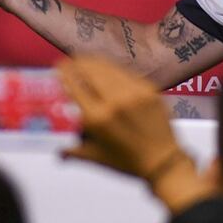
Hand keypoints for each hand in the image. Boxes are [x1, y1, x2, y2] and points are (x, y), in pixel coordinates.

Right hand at [57, 54, 214, 212]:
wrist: (163, 162)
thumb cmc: (128, 162)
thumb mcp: (96, 158)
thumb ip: (73, 152)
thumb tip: (59, 152)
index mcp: (97, 118)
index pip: (76, 87)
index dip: (65, 74)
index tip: (59, 67)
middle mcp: (114, 102)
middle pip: (91, 72)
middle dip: (78, 63)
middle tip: (71, 60)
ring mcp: (133, 94)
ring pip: (108, 69)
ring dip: (95, 62)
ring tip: (86, 60)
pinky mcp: (149, 90)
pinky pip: (127, 74)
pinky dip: (114, 70)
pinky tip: (108, 69)